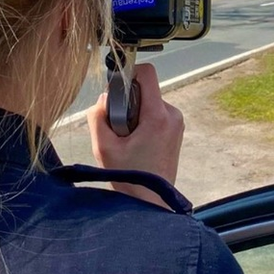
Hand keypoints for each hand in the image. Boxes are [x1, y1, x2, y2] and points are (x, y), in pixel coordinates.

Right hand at [86, 63, 183, 207]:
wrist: (150, 201)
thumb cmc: (130, 177)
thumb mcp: (103, 146)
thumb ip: (97, 116)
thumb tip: (104, 98)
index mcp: (157, 116)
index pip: (147, 73)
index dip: (128, 73)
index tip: (116, 88)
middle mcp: (172, 115)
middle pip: (145, 89)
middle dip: (127, 101)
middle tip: (119, 126)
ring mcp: (177, 122)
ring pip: (149, 101)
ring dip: (134, 113)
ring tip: (128, 138)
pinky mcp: (176, 129)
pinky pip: (155, 113)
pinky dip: (143, 120)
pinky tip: (136, 141)